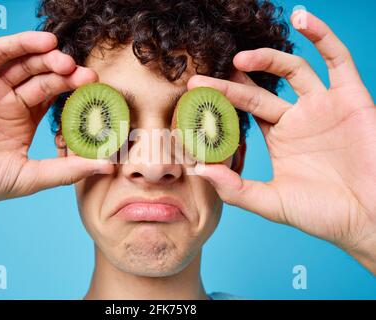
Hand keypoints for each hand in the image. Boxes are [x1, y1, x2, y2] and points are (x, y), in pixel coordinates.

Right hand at [0, 31, 112, 228]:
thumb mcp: (29, 176)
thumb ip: (68, 169)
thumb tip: (109, 168)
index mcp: (22, 120)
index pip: (55, 98)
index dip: (74, 92)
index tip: (96, 90)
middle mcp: (8, 100)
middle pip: (43, 77)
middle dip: (65, 73)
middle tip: (86, 74)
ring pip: (24, 62)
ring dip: (47, 57)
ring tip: (66, 60)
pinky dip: (20, 44)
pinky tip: (44, 44)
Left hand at [189, 12, 375, 272]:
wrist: (370, 218)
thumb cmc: (323, 215)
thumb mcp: (272, 203)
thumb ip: (235, 188)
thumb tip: (198, 169)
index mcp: (279, 139)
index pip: (243, 112)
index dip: (220, 104)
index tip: (194, 99)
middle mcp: (298, 119)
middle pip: (258, 90)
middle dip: (229, 83)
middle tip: (201, 79)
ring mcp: (324, 106)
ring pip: (293, 69)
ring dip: (266, 58)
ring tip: (238, 59)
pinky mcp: (351, 98)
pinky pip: (338, 58)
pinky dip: (322, 35)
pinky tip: (301, 18)